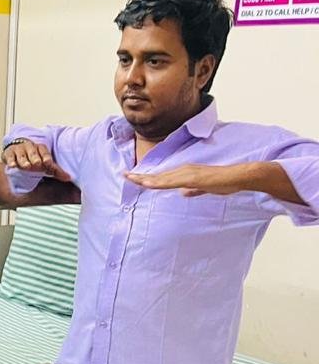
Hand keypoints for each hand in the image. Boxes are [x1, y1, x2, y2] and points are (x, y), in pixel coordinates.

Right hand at [3, 139, 71, 181]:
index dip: (46, 157)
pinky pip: (10, 157)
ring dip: (24, 160)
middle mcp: (30, 147)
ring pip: (21, 154)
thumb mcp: (44, 163)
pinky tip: (13, 166)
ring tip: (26, 166)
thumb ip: (56, 171)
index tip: (48, 163)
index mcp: (40, 149)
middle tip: (37, 163)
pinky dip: (11, 161)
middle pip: (33, 152)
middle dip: (35, 158)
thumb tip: (68, 178)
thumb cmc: (33, 158)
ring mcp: (19, 150)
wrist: (17, 152)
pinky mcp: (9, 154)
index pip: (44, 151)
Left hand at [125, 163, 248, 196]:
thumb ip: (193, 190)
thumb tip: (184, 193)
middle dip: (140, 176)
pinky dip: (158, 182)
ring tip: (130, 178)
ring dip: (145, 178)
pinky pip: (171, 181)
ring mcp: (187, 173)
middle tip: (124, 175)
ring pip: (161, 177)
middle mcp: (184, 170)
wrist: (238, 177)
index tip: (134, 177)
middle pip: (158, 175)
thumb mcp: (205, 188)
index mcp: (186, 173)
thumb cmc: (225, 182)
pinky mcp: (192, 177)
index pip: (163, 176)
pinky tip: (148, 184)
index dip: (147, 177)